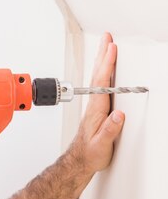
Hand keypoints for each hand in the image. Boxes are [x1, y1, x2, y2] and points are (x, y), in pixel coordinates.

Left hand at [67, 32, 124, 173]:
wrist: (79, 160)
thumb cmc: (90, 153)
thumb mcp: (102, 145)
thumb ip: (110, 130)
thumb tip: (118, 115)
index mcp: (96, 109)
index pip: (102, 82)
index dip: (107, 64)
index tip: (111, 49)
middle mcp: (94, 104)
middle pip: (98, 74)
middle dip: (103, 55)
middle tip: (107, 37)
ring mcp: (95, 105)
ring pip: (99, 77)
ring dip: (102, 60)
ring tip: (107, 45)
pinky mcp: (97, 108)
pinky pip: (101, 84)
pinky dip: (104, 72)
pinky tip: (107, 68)